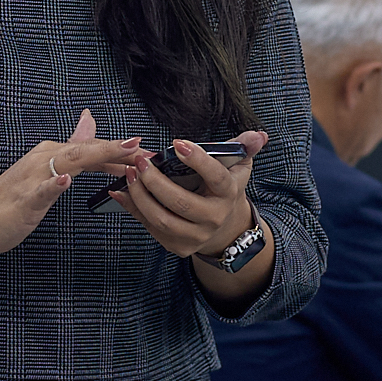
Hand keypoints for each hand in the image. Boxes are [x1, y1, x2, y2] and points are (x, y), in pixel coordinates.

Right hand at [0, 110, 143, 258]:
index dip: (122, 150)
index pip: (92, 149)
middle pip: (87, 151)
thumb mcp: (47, 171)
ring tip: (122, 152)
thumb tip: (88, 122)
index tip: (149, 151)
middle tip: (147, 151)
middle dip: (119, 150)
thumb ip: (69, 148)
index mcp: (51, 155)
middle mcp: (43, 160)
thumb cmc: (10, 199)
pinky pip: (39, 190)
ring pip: (69, 163)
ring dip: (97, 156)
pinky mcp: (22, 200)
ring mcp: (32, 179)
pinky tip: (65, 181)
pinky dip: (52, 184)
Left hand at [112, 132, 265, 259]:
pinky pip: (151, 228)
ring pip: (162, 219)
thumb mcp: (238, 166)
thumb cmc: (224, 189)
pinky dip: (133, 209)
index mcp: (228, 194)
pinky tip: (123, 192)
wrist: (224, 228)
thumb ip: (244, 146)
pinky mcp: (178, 246)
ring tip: (130, 174)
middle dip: (155, 181)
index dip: (198, 160)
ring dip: (140, 196)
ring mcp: (196, 236)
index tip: (178, 143)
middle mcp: (214, 218)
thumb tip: (259, 134)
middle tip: (140, 161)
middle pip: (181, 202)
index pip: (216, 177)